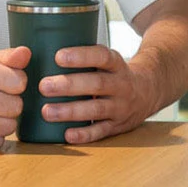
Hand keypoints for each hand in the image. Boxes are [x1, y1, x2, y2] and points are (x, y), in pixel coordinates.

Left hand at [38, 45, 158, 143]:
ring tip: (47, 111)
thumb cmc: (114, 74)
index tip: (58, 56)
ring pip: (97, 110)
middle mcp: (121, 85)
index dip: (81, 56)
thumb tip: (39, 51)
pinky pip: (101, 131)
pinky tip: (67, 135)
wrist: (148, 92)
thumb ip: (83, 57)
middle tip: (43, 86)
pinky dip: (84, 134)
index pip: (102, 57)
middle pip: (97, 84)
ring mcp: (121, 107)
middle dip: (69, 85)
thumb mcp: (106, 60)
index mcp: (116, 64)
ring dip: (71, 111)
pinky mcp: (118, 126)